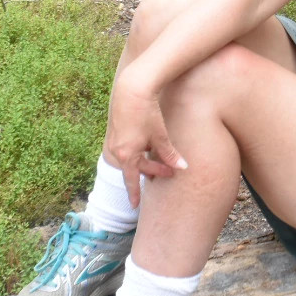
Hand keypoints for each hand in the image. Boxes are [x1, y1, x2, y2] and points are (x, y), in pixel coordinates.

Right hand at [102, 73, 185, 206]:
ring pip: (129, 159)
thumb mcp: (160, 136)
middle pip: (134, 169)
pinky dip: (135, 153)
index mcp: (126, 155)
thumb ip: (170, 155)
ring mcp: (113, 141)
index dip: (134, 194)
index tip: (135, 205)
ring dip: (142, 163)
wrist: (131, 90)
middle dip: (150, 172)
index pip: (132, 181)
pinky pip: (125, 150)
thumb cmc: (146, 112)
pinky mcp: (114, 132)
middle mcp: (115, 151)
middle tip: (167, 174)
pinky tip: (146, 147)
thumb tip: (182, 168)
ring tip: (155, 163)